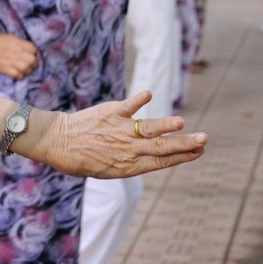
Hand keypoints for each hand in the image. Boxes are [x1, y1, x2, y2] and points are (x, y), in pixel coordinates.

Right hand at [0, 33, 37, 77]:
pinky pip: (17, 75)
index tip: (31, 55)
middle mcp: (16, 52)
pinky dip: (20, 75)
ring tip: (26, 70)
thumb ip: (21, 44)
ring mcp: (11, 61)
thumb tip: (29, 50)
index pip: (33, 49)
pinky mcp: (5, 68)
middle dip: (33, 63)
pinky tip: (19, 74)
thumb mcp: (11, 37)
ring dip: (28, 70)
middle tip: (31, 65)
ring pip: (26, 68)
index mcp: (18, 43)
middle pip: (32, 60)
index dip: (34, 53)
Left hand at [24, 92, 206, 177]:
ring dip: (166, 126)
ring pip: (147, 129)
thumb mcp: (110, 169)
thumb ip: (134, 160)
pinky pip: (127, 106)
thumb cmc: (84, 159)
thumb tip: (156, 153)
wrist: (58, 143)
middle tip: (205, 140)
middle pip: (161, 147)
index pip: (162, 161)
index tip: (200, 151)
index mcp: (129, 166)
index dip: (182, 156)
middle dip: (185, 144)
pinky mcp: (109, 113)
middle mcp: (126, 149)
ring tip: (181, 124)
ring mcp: (119, 131)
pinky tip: (149, 94)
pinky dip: (138, 100)